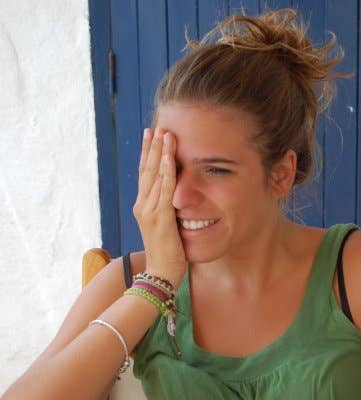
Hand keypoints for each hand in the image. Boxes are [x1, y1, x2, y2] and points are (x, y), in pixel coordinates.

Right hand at [132, 127, 185, 288]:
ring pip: (154, 175)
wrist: (161, 273)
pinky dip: (167, 171)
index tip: (152, 137)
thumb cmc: (167, 253)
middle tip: (155, 127)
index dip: (149, 155)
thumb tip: (175, 200)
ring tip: (163, 133)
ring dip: (160, 152)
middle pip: (146, 170)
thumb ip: (167, 211)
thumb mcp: (166, 227)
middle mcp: (142, 205)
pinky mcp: (160, 217)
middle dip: (152, 147)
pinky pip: (164, 188)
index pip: (145, 175)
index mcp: (143, 207)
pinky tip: (170, 157)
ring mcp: (149, 210)